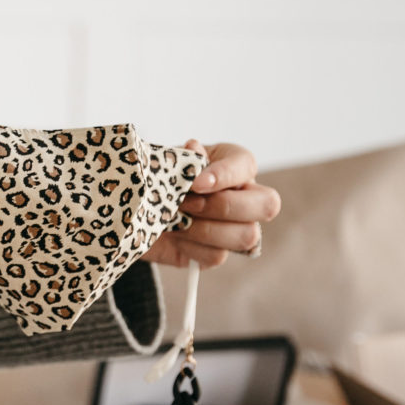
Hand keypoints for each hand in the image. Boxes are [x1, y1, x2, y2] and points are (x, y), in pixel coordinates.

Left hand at [141, 141, 280, 268]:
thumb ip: (185, 156)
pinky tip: (175, 235)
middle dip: (223, 206)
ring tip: (175, 219)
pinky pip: (217, 256)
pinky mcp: (217, 253)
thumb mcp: (170, 160)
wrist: (137, 209)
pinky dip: (191, 246)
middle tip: (186, 203)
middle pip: (267, 205)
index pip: (246, 166)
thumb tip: (195, 148)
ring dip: (204, 228)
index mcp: (236, 165)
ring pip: (245, 236)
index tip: (194, 183)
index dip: (224, 176)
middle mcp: (246, 196)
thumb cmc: (160, 178)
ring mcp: (236, 228)